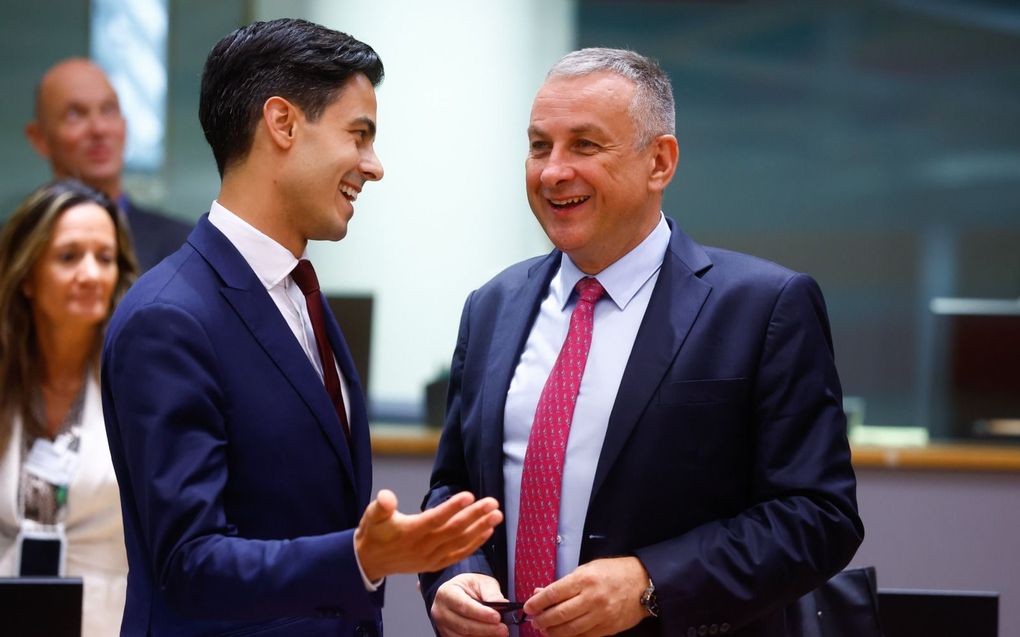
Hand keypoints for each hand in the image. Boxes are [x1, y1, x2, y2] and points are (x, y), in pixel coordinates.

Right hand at [354, 489, 501, 581]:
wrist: (369, 562)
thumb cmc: (373, 533)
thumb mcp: (371, 515)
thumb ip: (381, 506)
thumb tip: (386, 497)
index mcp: (409, 532)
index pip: (435, 519)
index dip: (452, 508)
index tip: (469, 495)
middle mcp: (423, 547)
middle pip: (453, 530)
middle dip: (475, 516)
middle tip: (492, 502)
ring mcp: (431, 558)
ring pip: (460, 543)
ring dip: (480, 529)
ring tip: (497, 515)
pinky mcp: (435, 564)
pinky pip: (458, 555)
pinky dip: (474, 544)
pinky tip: (488, 532)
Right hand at [431, 573, 509, 636]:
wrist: (460, 593)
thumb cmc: (469, 587)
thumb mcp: (482, 582)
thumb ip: (491, 593)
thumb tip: (502, 603)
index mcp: (446, 592)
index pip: (463, 605)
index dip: (481, 613)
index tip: (497, 617)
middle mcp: (440, 611)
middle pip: (463, 625)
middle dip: (486, 629)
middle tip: (503, 629)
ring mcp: (442, 626)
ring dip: (483, 636)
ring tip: (498, 633)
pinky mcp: (447, 636)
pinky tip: (489, 636)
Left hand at [523, 556, 649, 636]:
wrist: (643, 583)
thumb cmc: (615, 572)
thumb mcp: (587, 568)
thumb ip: (564, 582)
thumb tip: (541, 592)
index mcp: (584, 579)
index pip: (553, 593)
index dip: (537, 602)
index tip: (528, 607)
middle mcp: (592, 598)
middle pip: (559, 614)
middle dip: (542, 619)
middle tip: (534, 621)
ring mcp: (600, 615)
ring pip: (569, 629)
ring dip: (553, 631)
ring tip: (544, 629)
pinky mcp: (607, 628)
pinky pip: (584, 636)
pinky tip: (561, 634)